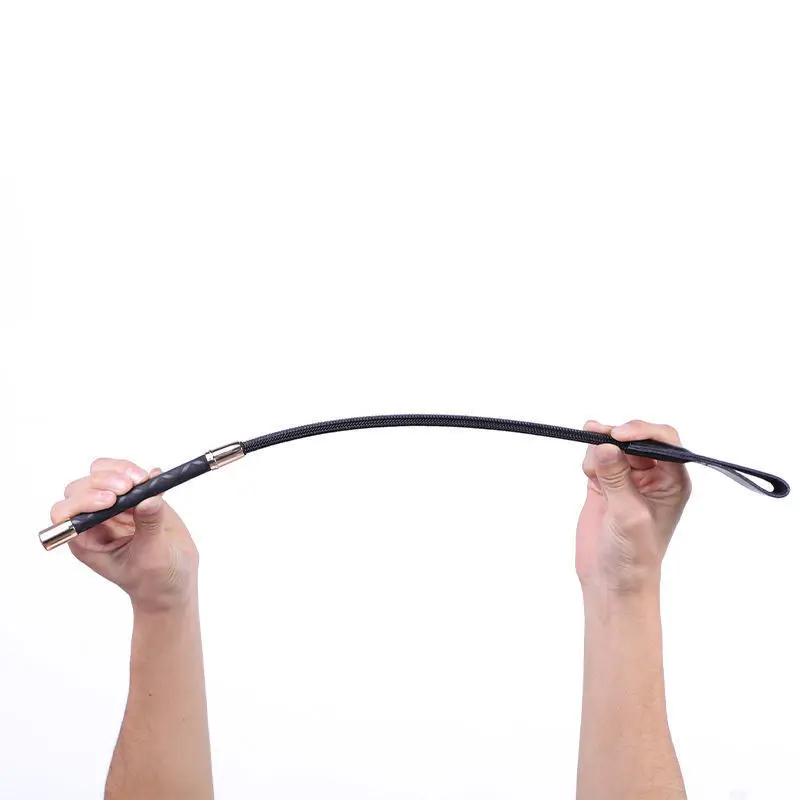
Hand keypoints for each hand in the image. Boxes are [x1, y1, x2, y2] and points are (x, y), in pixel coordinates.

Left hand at [49, 458, 199, 612]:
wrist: (174, 580)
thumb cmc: (154, 580)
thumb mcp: (151, 556)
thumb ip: (149, 525)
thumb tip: (149, 498)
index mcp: (87, 540)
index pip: (66, 513)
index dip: (83, 501)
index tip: (111, 499)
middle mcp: (96, 521)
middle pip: (83, 487)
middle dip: (104, 481)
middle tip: (131, 485)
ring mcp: (116, 507)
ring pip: (104, 474)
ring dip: (122, 471)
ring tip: (144, 480)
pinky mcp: (137, 498)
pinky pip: (132, 476)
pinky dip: (143, 473)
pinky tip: (155, 479)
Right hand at [576, 420, 691, 593]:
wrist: (612, 581)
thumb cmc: (634, 557)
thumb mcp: (629, 516)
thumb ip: (617, 479)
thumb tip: (606, 446)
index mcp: (672, 481)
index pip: (664, 442)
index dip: (642, 432)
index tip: (618, 434)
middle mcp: (653, 476)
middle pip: (636, 437)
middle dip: (616, 436)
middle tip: (596, 437)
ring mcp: (627, 479)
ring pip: (613, 444)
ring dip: (600, 448)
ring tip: (592, 470)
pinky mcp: (605, 484)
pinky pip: (596, 458)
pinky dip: (590, 460)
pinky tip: (589, 476)